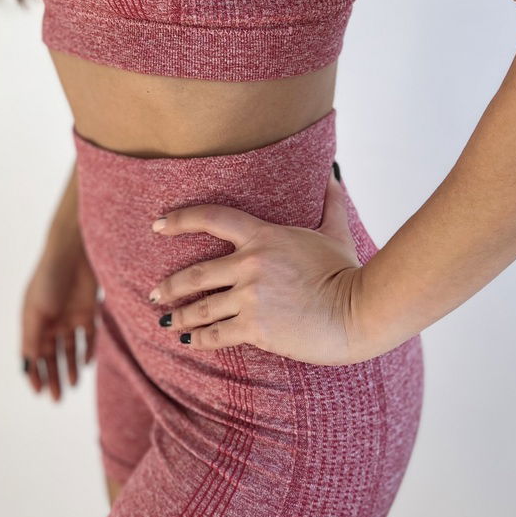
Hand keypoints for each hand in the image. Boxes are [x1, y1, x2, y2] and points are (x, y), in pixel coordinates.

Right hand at [22, 233, 97, 400]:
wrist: (75, 250)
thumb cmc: (50, 278)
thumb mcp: (37, 311)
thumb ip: (34, 339)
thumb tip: (28, 366)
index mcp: (33, 320)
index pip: (32, 353)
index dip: (34, 374)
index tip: (38, 393)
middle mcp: (50, 320)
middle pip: (51, 355)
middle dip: (53, 376)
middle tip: (57, 400)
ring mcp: (69, 315)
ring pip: (69, 348)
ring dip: (70, 367)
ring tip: (73, 386)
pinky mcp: (88, 309)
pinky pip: (88, 336)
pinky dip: (87, 350)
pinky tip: (87, 365)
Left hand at [148, 171, 376, 365]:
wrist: (359, 311)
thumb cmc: (349, 272)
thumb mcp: (336, 233)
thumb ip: (330, 204)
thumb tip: (333, 175)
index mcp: (264, 236)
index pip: (212, 219)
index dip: (180, 220)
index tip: (158, 226)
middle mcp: (250, 264)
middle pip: (195, 274)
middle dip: (170, 285)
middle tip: (156, 292)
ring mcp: (251, 297)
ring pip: (200, 307)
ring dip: (179, 315)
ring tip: (166, 321)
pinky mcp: (256, 328)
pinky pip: (216, 334)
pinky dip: (199, 339)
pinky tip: (189, 340)